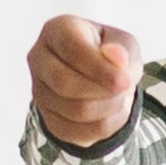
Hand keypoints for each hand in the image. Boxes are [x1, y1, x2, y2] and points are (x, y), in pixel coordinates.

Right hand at [30, 14, 138, 146]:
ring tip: (118, 98)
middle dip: (103, 91)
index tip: (126, 80)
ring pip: (74, 111)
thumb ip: (121, 48)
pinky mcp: (47, 119)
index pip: (71, 49)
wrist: (103, 81)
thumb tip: (116, 57)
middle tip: (124, 89)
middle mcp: (39, 59)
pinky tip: (110, 113)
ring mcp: (39, 91)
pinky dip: (102, 127)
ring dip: (107, 109)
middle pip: (66, 84)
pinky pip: (76, 133)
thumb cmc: (111, 55)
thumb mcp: (125, 44)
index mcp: (56, 30)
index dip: (100, 68)